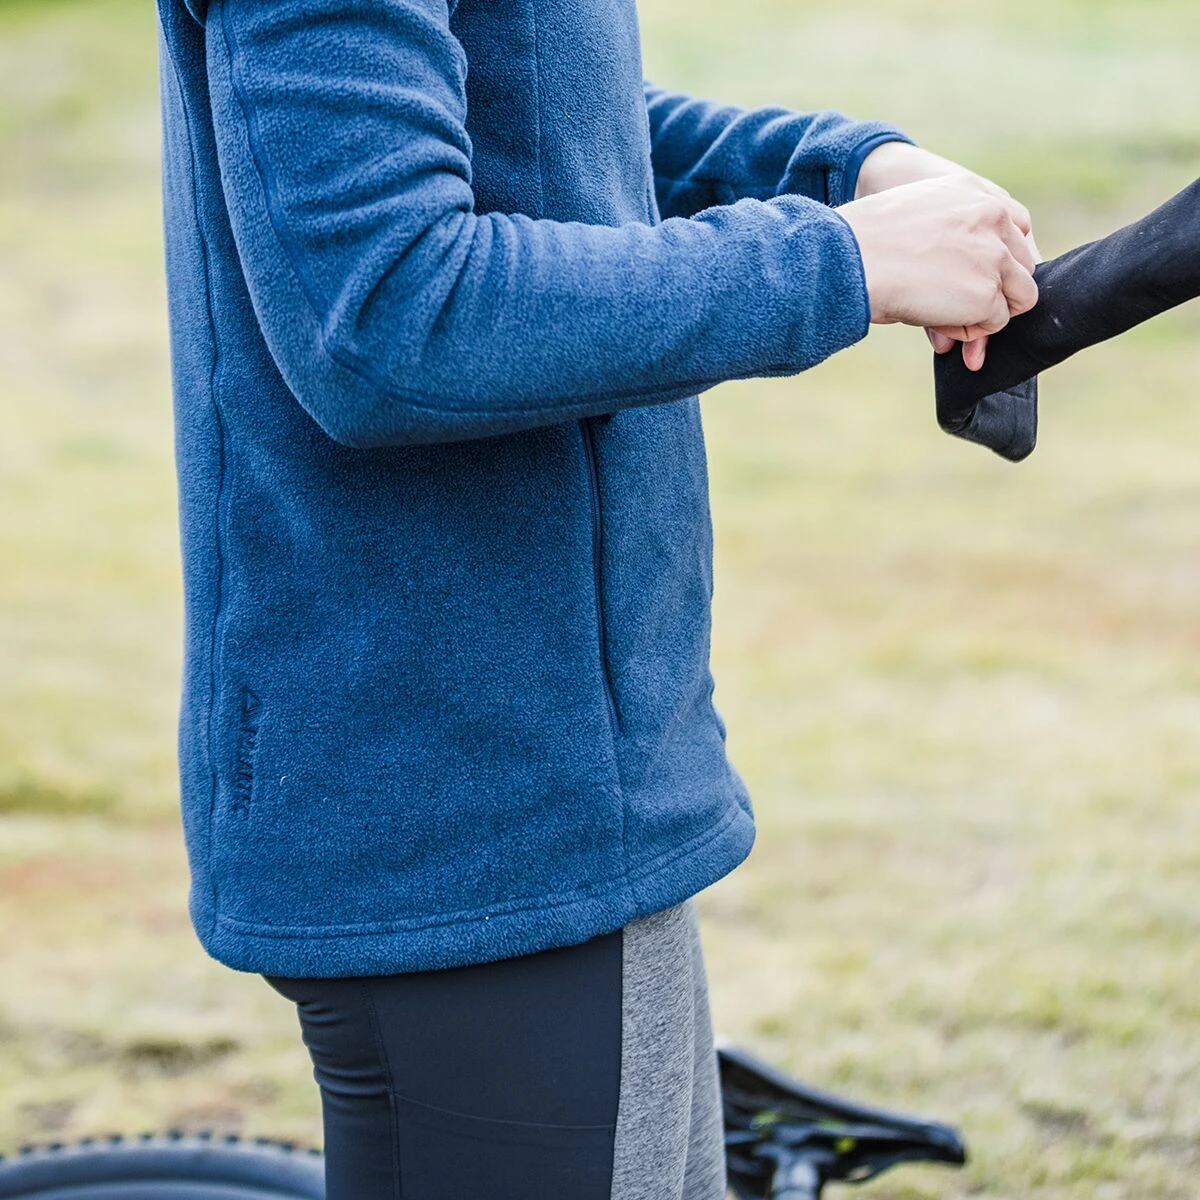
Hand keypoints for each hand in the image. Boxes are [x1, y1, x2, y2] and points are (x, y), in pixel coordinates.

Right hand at [855, 142, 1040, 369]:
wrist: (849, 258)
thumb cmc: (863, 243)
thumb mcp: (913, 221)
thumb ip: (946, 241)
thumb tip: (957, 281)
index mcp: (973, 191)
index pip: (1016, 227)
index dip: (997, 258)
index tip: (971, 276)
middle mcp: (993, 217)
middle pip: (1023, 264)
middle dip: (995, 289)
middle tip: (953, 304)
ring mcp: (995, 255)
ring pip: (1020, 296)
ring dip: (987, 311)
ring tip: (943, 314)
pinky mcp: (988, 292)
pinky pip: (995, 323)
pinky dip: (970, 331)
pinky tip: (936, 321)